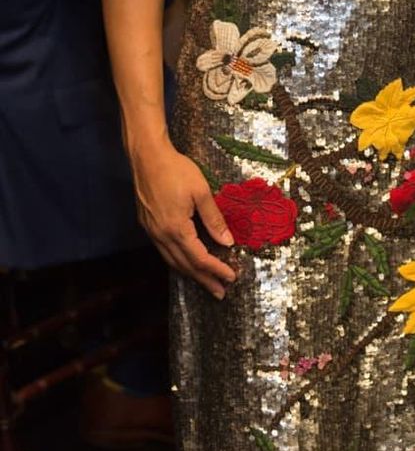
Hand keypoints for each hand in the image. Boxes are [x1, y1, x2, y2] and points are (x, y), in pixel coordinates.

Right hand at [130, 141, 236, 298]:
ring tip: (206, 283)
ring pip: (172, 261)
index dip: (216, 270)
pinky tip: (186, 262)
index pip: (199, 258)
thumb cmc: (177, 170)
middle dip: (204, 280)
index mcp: (176, 229)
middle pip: (185, 265)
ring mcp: (152, 232)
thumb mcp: (201, 191)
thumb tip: (227, 242)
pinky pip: (165, 252)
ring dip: (190, 274)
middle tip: (220, 293)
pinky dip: (178, 261)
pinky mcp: (148, 226)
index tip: (231, 278)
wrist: (147, 157)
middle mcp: (161, 236)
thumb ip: (214, 219)